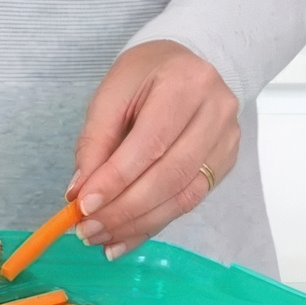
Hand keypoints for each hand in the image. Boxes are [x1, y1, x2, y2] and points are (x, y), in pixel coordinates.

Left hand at [65, 40, 239, 258]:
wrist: (182, 65)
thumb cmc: (142, 77)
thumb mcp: (109, 97)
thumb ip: (93, 144)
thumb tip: (79, 194)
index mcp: (186, 84)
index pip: (149, 144)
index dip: (116, 180)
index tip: (83, 206)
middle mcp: (216, 112)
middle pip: (170, 176)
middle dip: (123, 211)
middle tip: (87, 230)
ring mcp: (227, 140)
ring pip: (183, 197)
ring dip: (137, 225)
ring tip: (101, 239)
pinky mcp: (224, 163)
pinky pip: (187, 203)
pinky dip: (151, 225)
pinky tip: (124, 239)